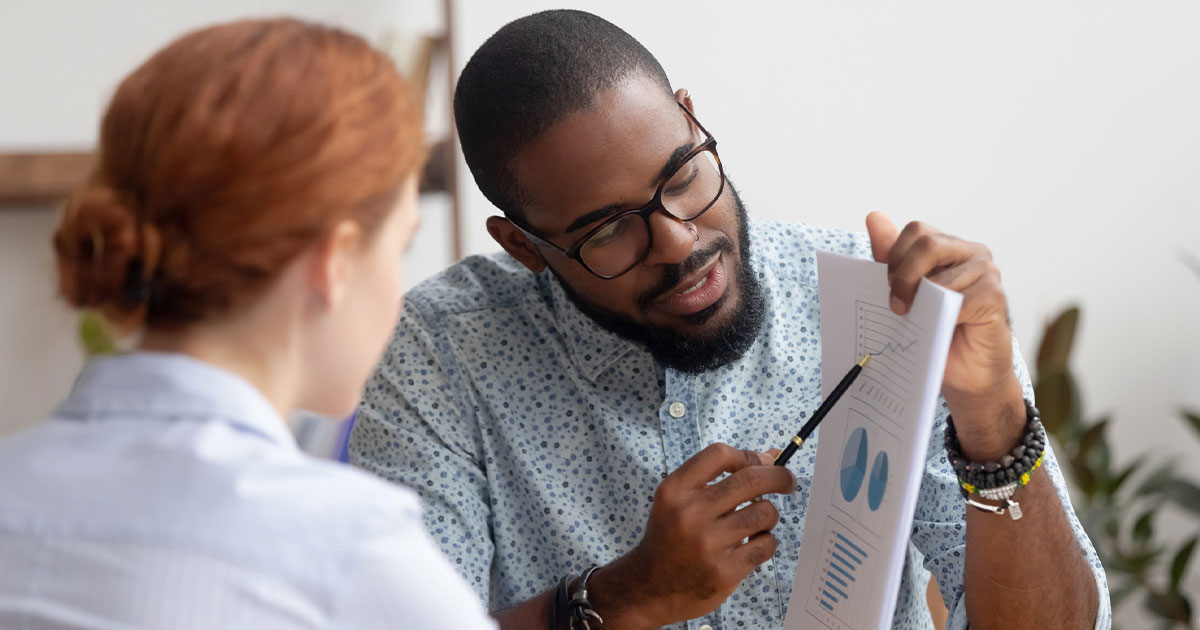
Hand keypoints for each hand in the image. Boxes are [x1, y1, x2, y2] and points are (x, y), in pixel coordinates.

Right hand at [590, 443, 795, 628]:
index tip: (764, 462)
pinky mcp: (724, 571)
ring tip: (757, 522)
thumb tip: (771, 456)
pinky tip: (752, 544)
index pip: (720, 455)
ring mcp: (707, 544)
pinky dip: (766, 541)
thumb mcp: (677, 499)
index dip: (749, 455)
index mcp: (675, 490)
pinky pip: (766, 544)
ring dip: (768, 515)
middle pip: (750, 480)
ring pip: (764, 513)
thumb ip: (717, 477)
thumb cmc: (671, 537)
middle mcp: (689, 514)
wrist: (649, 586)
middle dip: (778, 477)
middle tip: (787, 482)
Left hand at [865, 212, 1024, 458]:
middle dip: (902, 275)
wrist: (966, 376)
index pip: (916, 232)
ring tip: (916, 320)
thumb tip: (874, 217)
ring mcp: (986, 273)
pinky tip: (941, 327)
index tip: (887, 286)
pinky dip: (941, 315)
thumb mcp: (906, 293)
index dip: (895, 256)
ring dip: (920, 300)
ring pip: (940, 273)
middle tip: (896, 305)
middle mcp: (971, 253)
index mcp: (948, 247)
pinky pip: (958, 299)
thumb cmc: (935, 333)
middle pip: (927, 244)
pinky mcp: (994, 297)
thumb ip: (891, 258)